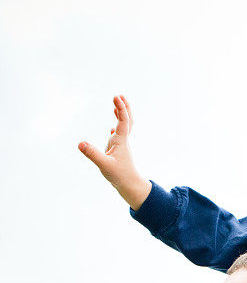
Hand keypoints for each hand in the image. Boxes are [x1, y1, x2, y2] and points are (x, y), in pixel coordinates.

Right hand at [79, 95, 151, 209]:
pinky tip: (112, 130)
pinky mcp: (118, 153)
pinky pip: (119, 137)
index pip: (123, 120)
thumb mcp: (104, 165)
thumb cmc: (120, 176)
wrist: (131, 186)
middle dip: (125, 107)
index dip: (121, 108)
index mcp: (121, 141)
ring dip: (122, 115)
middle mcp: (123, 141)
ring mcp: (121, 146)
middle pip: (128, 120)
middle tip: (120, 96)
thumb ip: (92, 154)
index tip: (116, 97)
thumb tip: (80, 143)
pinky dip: (117, 129)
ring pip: (124, 127)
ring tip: (117, 104)